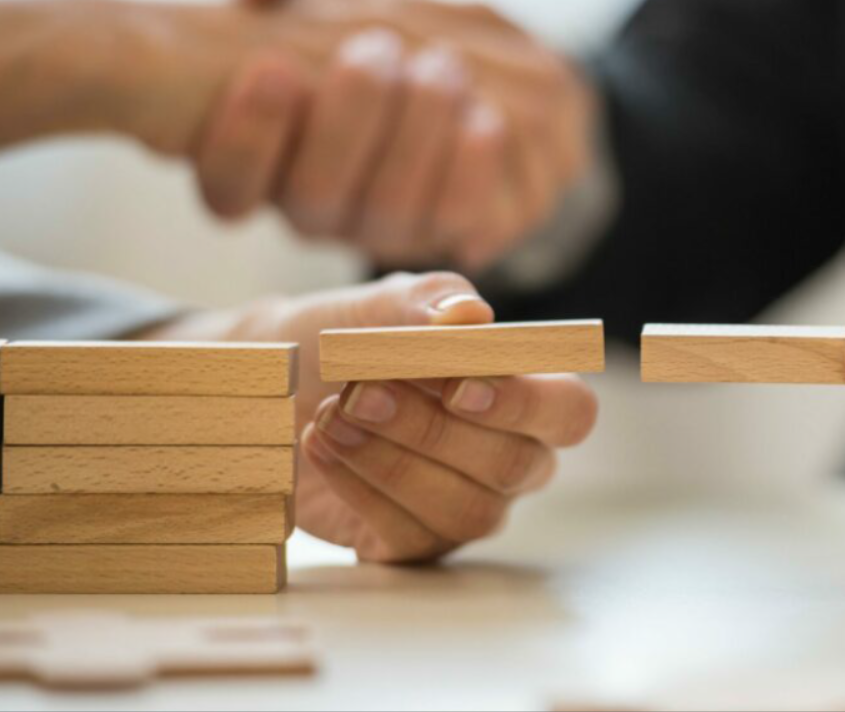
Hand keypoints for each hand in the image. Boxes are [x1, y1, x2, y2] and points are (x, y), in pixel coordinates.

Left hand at [141, 272, 597, 562]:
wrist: (271, 384)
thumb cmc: (347, 338)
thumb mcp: (383, 305)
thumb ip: (430, 305)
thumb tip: (471, 318)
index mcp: (526, 393)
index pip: (570, 412)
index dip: (524, 405)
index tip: (456, 386)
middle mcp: (511, 457)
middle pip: (515, 464)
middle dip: (434, 430)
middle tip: (361, 393)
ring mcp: (468, 505)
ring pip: (467, 509)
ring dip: (393, 461)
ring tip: (331, 417)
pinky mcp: (415, 542)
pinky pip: (412, 536)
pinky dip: (360, 488)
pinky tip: (321, 446)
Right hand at [199, 0, 595, 269]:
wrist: (471, 59)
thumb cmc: (371, 17)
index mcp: (260, 156)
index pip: (228, 184)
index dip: (243, 138)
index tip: (272, 67)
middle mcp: (312, 208)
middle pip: (314, 199)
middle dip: (348, 121)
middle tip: (378, 48)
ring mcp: (380, 230)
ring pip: (388, 215)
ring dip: (416, 138)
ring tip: (443, 66)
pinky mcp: (452, 232)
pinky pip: (457, 224)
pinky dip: (470, 170)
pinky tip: (484, 120)